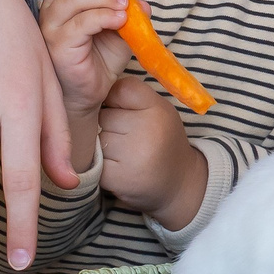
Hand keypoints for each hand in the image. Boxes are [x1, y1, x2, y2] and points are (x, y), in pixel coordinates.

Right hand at [38, 0, 131, 116]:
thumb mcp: (120, 29)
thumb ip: (130, 12)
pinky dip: (103, 17)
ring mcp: (52, 28)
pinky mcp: (58, 46)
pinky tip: (119, 21)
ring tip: (123, 7)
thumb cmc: (100, 59)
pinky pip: (80, 24)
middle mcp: (51, 10)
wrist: (91, 93)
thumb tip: (143, 3)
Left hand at [96, 77, 207, 230]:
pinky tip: (117, 167)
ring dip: (102, 146)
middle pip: (103, 114)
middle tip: (126, 138)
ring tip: (123, 154)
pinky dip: (101, 165)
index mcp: (158, 109)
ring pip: (96, 138)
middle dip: (107, 125)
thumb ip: (132, 97)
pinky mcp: (117, 178)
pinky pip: (93, 161)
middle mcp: (147, 130)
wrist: (179, 185)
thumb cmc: (163, 141)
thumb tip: (94, 90)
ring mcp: (132, 155)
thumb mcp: (159, 111)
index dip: (115, 100)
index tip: (122, 111)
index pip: (120, 89)